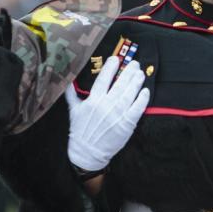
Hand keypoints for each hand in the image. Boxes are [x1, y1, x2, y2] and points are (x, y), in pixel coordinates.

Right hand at [64, 56, 149, 172]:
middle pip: (120, 84)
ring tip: (140, 73)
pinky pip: (137, 108)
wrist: (88, 152)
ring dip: (136, 82)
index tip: (116, 59)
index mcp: (93, 100)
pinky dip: (142, 99)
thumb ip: (71, 94)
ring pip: (130, 94)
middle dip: (128, 71)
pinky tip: (145, 91)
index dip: (110, 67)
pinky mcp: (127, 124)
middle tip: (134, 63)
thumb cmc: (80, 131)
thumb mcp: (73, 111)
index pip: (103, 79)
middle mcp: (106, 105)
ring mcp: (118, 114)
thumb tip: (67, 79)